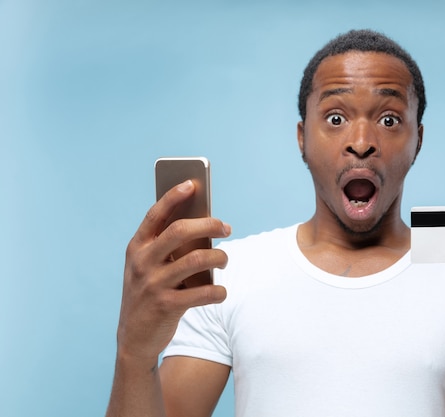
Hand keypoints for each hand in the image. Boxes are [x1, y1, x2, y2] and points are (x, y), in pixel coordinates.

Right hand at [116, 180, 229, 363]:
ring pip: (196, 259)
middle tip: (227, 228)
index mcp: (137, 248)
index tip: (192, 184)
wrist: (134, 338)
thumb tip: (206, 227)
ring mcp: (153, 284)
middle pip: (180, 231)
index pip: (155, 215)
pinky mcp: (166, 306)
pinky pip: (203, 292)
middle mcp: (142, 262)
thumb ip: (169, 249)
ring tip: (225, 260)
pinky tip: (221, 292)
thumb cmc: (149, 293)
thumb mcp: (149, 268)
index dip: (173, 197)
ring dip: (219, 257)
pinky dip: (218, 291)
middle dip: (209, 224)